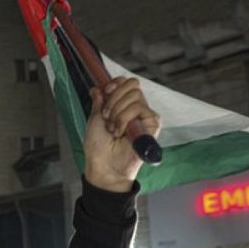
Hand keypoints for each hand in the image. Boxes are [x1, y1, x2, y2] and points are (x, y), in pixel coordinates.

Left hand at [84, 77, 160, 191]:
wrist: (104, 165)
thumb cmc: (99, 146)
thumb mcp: (95, 118)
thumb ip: (99, 101)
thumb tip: (97, 88)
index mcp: (123, 105)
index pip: (126, 83)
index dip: (116, 83)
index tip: (106, 91)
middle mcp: (136, 109)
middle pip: (132, 85)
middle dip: (114, 98)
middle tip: (106, 116)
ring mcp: (145, 116)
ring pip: (135, 95)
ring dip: (117, 111)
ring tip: (112, 128)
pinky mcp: (153, 124)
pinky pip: (140, 108)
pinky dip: (124, 118)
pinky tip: (120, 132)